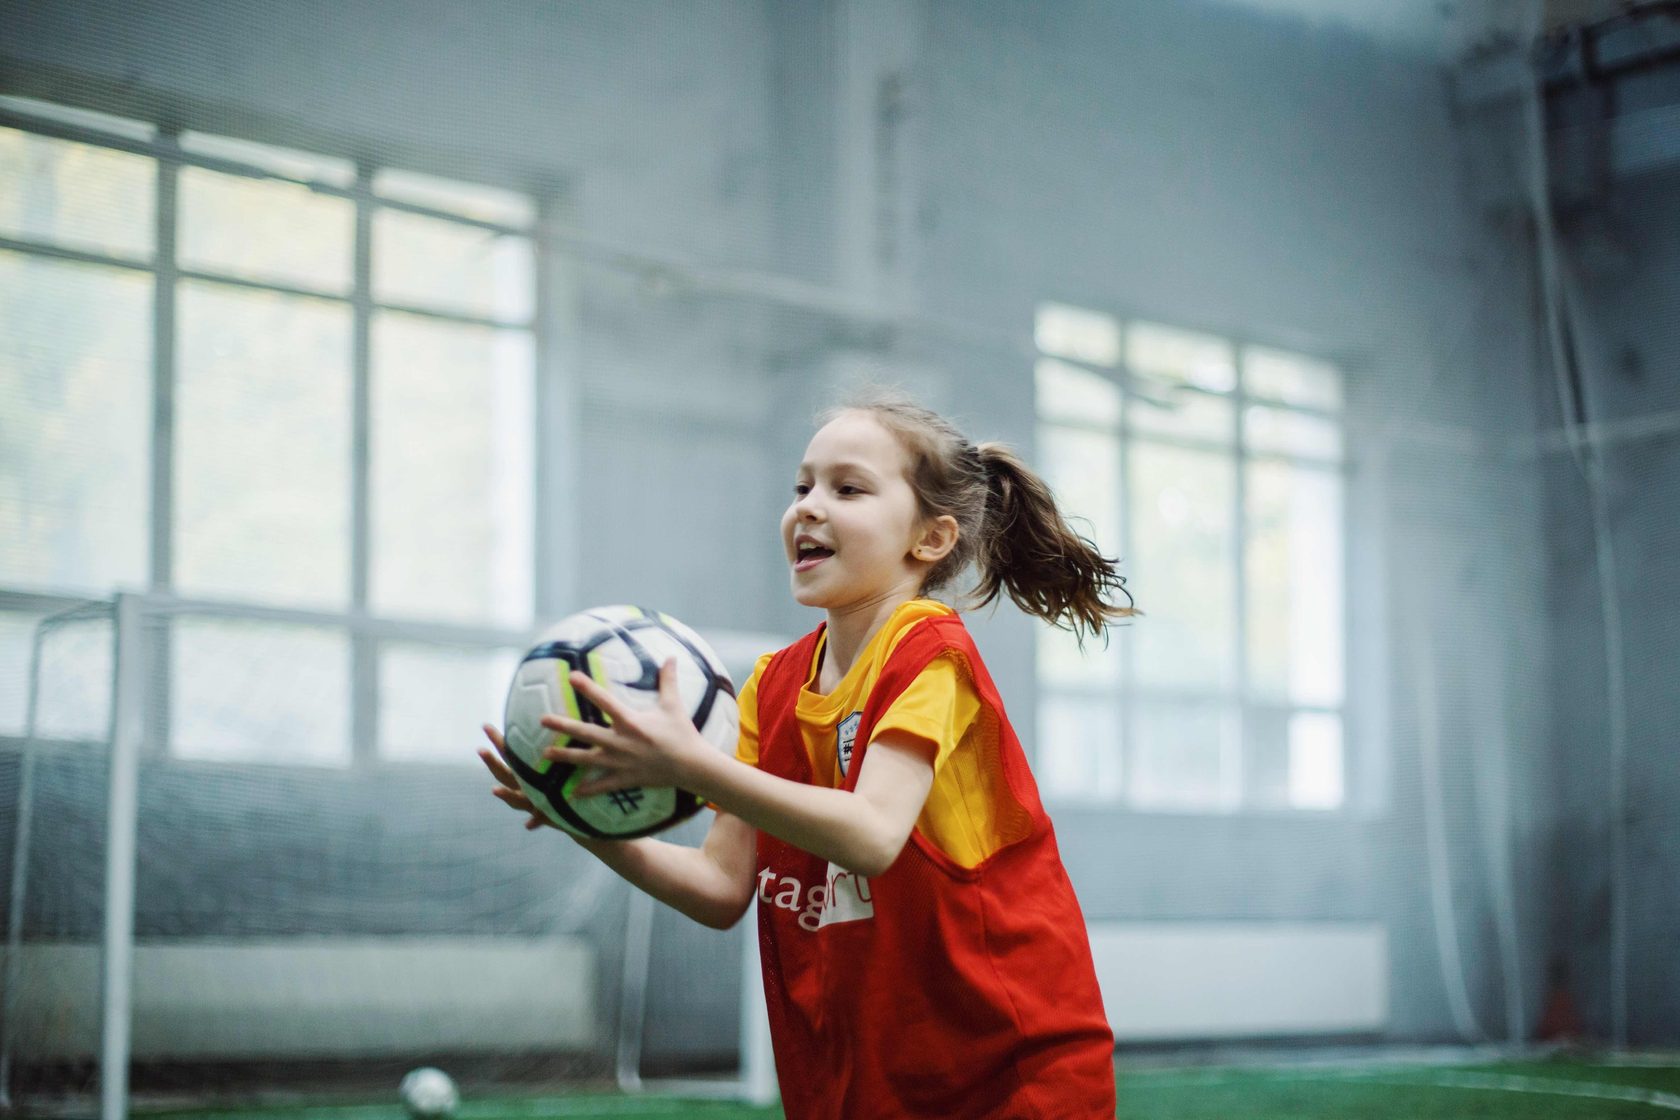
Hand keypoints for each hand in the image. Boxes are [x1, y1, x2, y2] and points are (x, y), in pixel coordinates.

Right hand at [477, 724, 558, 831]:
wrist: (579, 814)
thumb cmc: (567, 785)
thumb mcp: (554, 767)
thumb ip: (550, 750)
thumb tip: (548, 727)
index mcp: (526, 774)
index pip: (508, 756)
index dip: (496, 742)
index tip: (485, 726)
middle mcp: (525, 789)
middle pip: (504, 775)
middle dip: (492, 764)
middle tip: (480, 750)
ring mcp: (533, 803)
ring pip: (515, 799)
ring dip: (505, 795)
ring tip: (495, 790)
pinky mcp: (547, 815)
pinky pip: (539, 817)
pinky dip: (534, 821)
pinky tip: (528, 825)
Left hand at [540, 658, 710, 798]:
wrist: (691, 766)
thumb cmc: (682, 733)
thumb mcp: (674, 705)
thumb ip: (669, 680)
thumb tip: (671, 656)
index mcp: (631, 721)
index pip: (605, 701)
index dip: (588, 687)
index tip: (571, 676)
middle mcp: (621, 741)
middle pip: (586, 732)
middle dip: (563, 725)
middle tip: (542, 719)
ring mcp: (620, 762)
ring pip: (586, 759)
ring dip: (565, 757)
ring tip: (545, 754)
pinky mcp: (625, 778)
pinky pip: (601, 786)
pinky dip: (586, 790)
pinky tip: (570, 795)